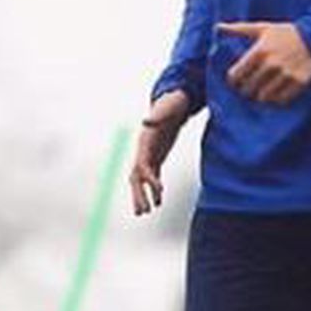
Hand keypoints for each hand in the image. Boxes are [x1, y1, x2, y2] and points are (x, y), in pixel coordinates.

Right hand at [130, 89, 191, 215]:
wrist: (174, 99)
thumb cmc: (172, 103)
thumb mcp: (168, 108)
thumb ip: (158, 115)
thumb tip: (146, 120)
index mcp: (145, 141)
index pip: (142, 164)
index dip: (148, 178)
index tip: (159, 190)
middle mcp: (143, 149)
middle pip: (136, 176)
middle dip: (138, 194)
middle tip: (142, 212)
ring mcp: (149, 153)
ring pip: (142, 179)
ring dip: (143, 195)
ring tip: (148, 211)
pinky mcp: (156, 155)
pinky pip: (152, 176)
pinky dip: (154, 188)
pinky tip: (158, 201)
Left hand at [218, 21, 310, 105]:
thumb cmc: (286, 33)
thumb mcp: (262, 28)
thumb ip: (240, 29)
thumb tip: (218, 27)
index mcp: (259, 52)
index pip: (236, 76)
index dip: (234, 80)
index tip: (238, 80)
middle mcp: (271, 65)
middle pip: (248, 89)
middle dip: (247, 89)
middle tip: (250, 87)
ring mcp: (285, 75)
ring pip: (264, 97)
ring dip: (262, 95)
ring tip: (263, 91)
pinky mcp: (298, 83)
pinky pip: (281, 100)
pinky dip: (277, 99)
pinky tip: (277, 92)